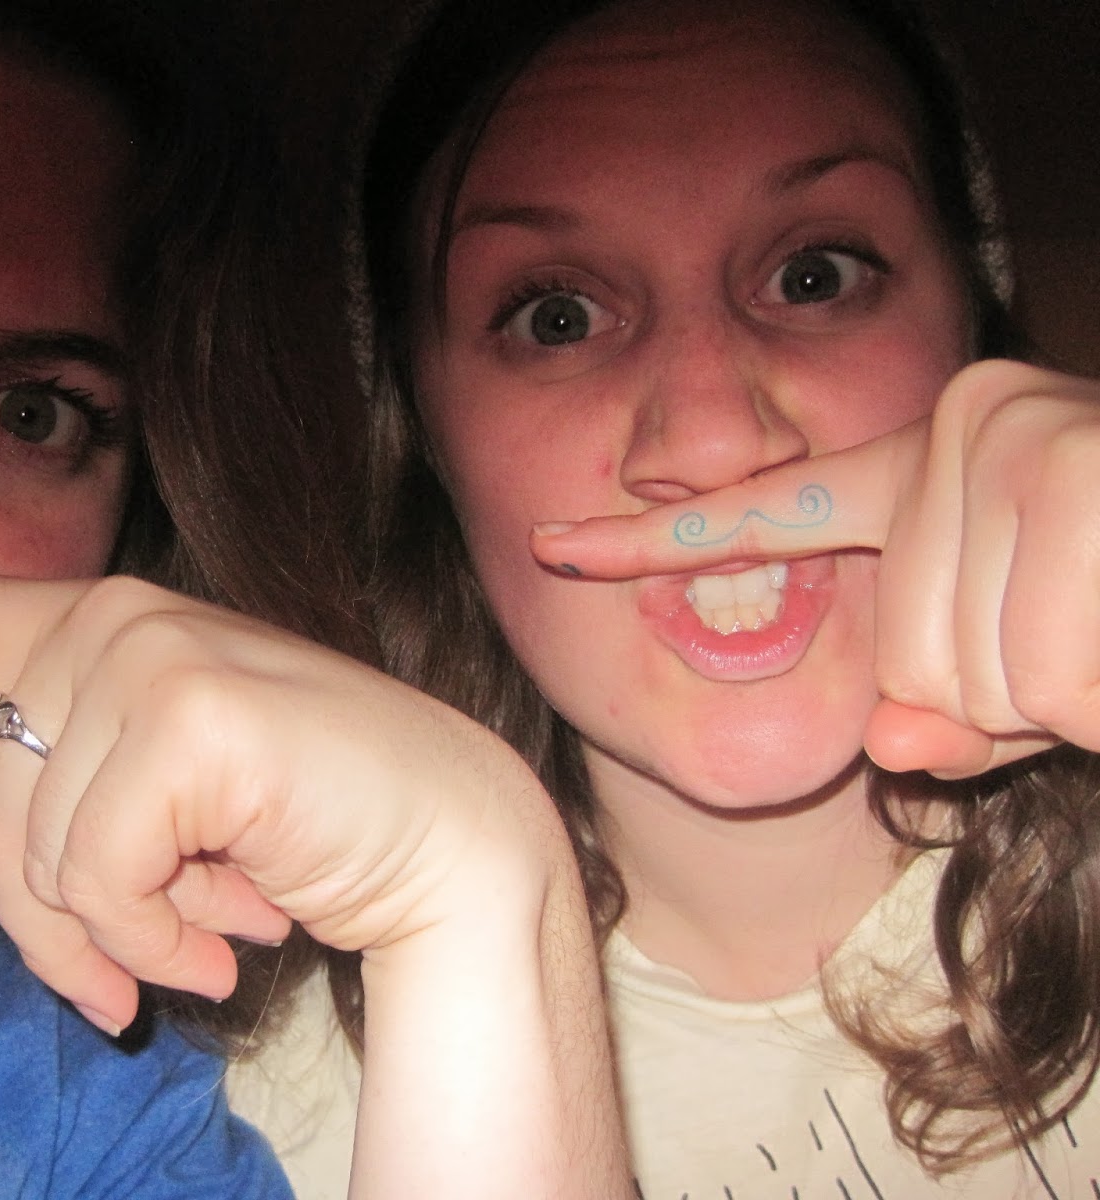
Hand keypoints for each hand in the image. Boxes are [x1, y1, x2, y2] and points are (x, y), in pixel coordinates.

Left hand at [0, 532, 571, 1035]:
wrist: (448, 845)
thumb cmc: (292, 826)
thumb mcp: (131, 834)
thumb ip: (4, 824)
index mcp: (86, 625)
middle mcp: (109, 615)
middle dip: (50, 920)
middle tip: (151, 945)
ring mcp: (147, 650)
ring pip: (27, 855)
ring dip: (112, 940)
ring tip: (202, 930)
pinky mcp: (187, 709)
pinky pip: (94, 878)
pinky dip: (150, 940)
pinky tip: (229, 930)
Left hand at [531, 359, 1099, 778]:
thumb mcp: (1024, 662)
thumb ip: (940, 700)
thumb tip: (894, 741)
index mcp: (932, 456)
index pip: (768, 513)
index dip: (653, 540)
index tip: (553, 544)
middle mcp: (972, 427)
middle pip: (904, 657)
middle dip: (998, 695)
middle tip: (1082, 644)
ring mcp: (1031, 444)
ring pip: (971, 678)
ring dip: (1059, 698)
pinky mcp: (1085, 478)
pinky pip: (1038, 679)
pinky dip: (1093, 701)